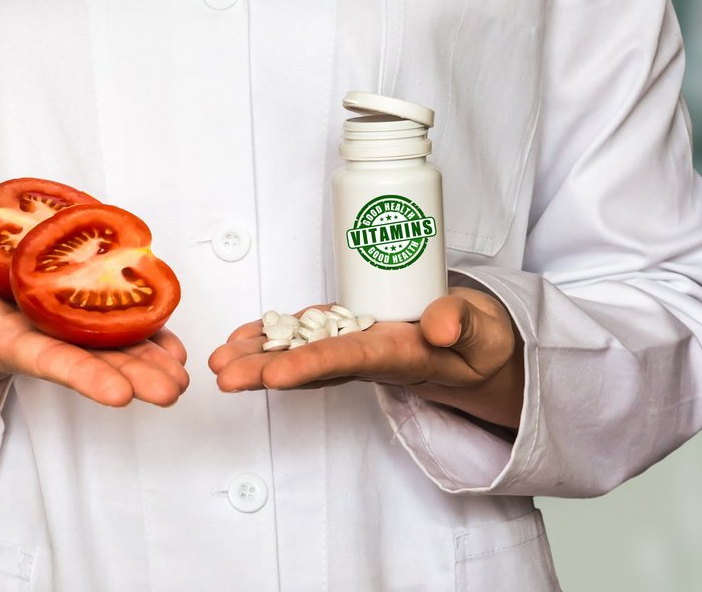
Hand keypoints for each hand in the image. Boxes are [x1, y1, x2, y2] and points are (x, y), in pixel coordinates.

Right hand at [0, 273, 189, 422]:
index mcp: (15, 345)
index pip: (54, 362)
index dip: (87, 377)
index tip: (121, 395)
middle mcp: (50, 342)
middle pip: (96, 361)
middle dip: (135, 376)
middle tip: (172, 391)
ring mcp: (67, 330)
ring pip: (114, 346)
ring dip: (150, 362)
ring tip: (181, 378)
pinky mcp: (77, 314)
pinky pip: (118, 325)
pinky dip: (148, 337)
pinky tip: (174, 350)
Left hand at [207, 287, 523, 428]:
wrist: (475, 349)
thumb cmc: (478, 339)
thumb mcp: (483, 330)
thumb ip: (463, 325)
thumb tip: (437, 326)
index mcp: (399, 357)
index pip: (349, 361)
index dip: (310, 366)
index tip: (275, 375)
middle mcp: (367, 356)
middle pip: (310, 365)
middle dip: (264, 371)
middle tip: (223, 374)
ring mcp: (352, 346)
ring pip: (298, 352)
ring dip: (256, 357)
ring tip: (218, 359)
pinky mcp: (345, 331)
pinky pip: (301, 336)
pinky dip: (268, 336)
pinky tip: (239, 339)